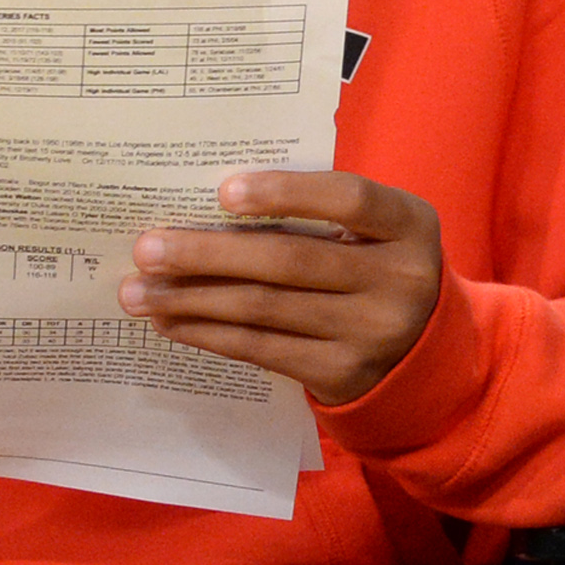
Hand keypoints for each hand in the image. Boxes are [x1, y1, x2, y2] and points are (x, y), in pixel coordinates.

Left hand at [126, 171, 443, 405]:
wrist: (424, 353)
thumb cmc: (378, 267)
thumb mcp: (375, 231)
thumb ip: (320, 213)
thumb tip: (211, 207)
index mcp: (408, 225)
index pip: (348, 199)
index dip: (286, 193)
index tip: (222, 192)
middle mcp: (399, 280)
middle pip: (289, 260)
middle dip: (208, 253)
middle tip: (147, 247)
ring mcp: (370, 332)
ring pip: (265, 309)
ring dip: (193, 299)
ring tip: (140, 291)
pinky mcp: (341, 373)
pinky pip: (262, 350)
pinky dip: (211, 334)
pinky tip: (174, 321)